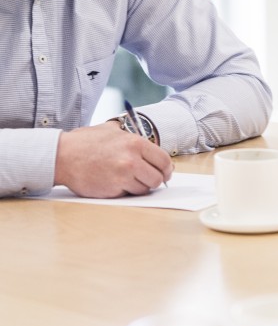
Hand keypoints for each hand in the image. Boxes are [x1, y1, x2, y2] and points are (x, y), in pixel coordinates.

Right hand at [55, 121, 173, 197]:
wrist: (63, 156)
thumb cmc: (87, 142)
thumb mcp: (113, 130)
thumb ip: (133, 137)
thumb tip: (151, 146)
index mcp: (135, 143)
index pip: (164, 160)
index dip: (167, 168)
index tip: (166, 171)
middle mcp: (131, 160)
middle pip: (158, 178)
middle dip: (157, 179)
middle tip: (151, 178)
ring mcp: (122, 177)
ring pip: (145, 188)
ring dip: (141, 186)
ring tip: (131, 179)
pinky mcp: (112, 190)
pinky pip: (128, 194)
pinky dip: (126, 191)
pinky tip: (117, 182)